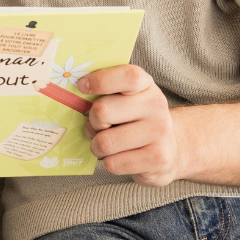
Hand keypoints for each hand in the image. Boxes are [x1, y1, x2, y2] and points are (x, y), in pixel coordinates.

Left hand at [80, 65, 179, 185]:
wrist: (169, 150)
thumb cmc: (135, 120)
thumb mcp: (126, 100)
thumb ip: (105, 92)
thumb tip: (70, 93)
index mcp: (146, 86)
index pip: (127, 76)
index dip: (100, 80)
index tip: (82, 87)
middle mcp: (156, 106)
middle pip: (103, 111)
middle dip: (92, 123)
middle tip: (96, 127)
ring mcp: (159, 133)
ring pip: (105, 142)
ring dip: (97, 146)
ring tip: (107, 144)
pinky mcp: (157, 159)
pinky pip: (113, 163)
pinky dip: (109, 163)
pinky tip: (120, 157)